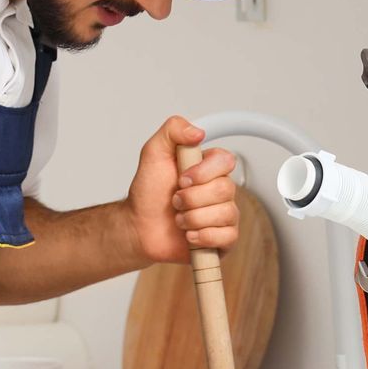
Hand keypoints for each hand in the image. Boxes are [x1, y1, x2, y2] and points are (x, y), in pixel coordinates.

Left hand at [124, 116, 239, 263]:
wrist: (140, 227)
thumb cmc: (148, 193)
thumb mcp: (153, 153)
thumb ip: (173, 130)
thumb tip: (197, 131)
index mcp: (209, 167)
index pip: (226, 161)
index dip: (203, 172)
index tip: (181, 178)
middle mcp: (219, 189)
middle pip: (224, 189)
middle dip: (191, 198)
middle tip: (175, 200)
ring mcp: (223, 213)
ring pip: (225, 213)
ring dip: (192, 218)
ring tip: (179, 218)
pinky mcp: (223, 237)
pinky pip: (227, 237)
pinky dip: (202, 237)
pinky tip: (189, 234)